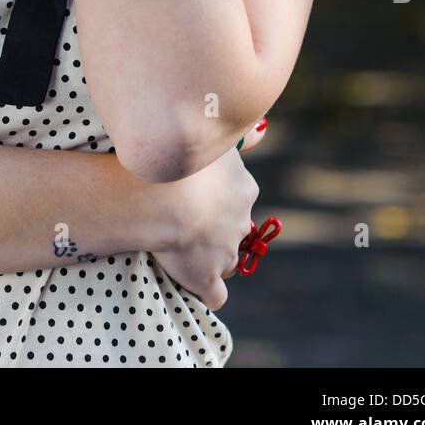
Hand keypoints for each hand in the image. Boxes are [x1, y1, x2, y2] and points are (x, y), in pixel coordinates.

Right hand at [148, 144, 261, 310]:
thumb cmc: (183, 160)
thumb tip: (262, 130)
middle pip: (233, 229)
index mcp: (243, 188)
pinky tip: (196, 287)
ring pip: (225, 258)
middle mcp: (240, 221)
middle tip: (185, 217)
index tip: (195, 194)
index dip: (217, 198)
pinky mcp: (206, 277)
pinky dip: (207, 291)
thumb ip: (242, 135)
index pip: (238, 198)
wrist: (162, 196)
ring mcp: (225, 252)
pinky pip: (215, 295)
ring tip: (182, 247)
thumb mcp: (216, 138)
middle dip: (215, 227)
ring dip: (210, 255)